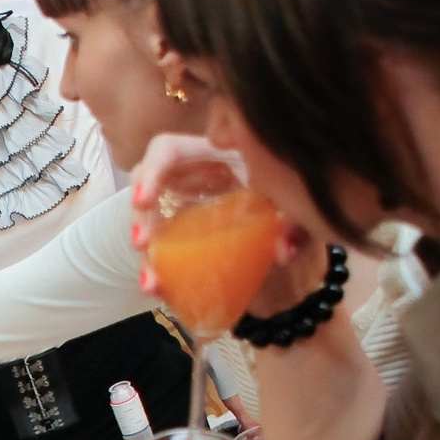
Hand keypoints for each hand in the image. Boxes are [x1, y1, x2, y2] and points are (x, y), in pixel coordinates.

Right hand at [128, 134, 314, 318]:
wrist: (301, 226)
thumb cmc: (294, 201)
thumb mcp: (296, 204)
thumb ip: (296, 222)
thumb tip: (283, 251)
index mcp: (215, 154)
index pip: (168, 150)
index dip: (151, 171)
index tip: (144, 201)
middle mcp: (192, 176)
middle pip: (147, 186)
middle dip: (138, 215)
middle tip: (142, 244)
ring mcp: (183, 204)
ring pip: (149, 222)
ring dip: (146, 253)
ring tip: (151, 282)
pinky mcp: (182, 233)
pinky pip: (160, 248)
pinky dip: (158, 269)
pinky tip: (160, 289)